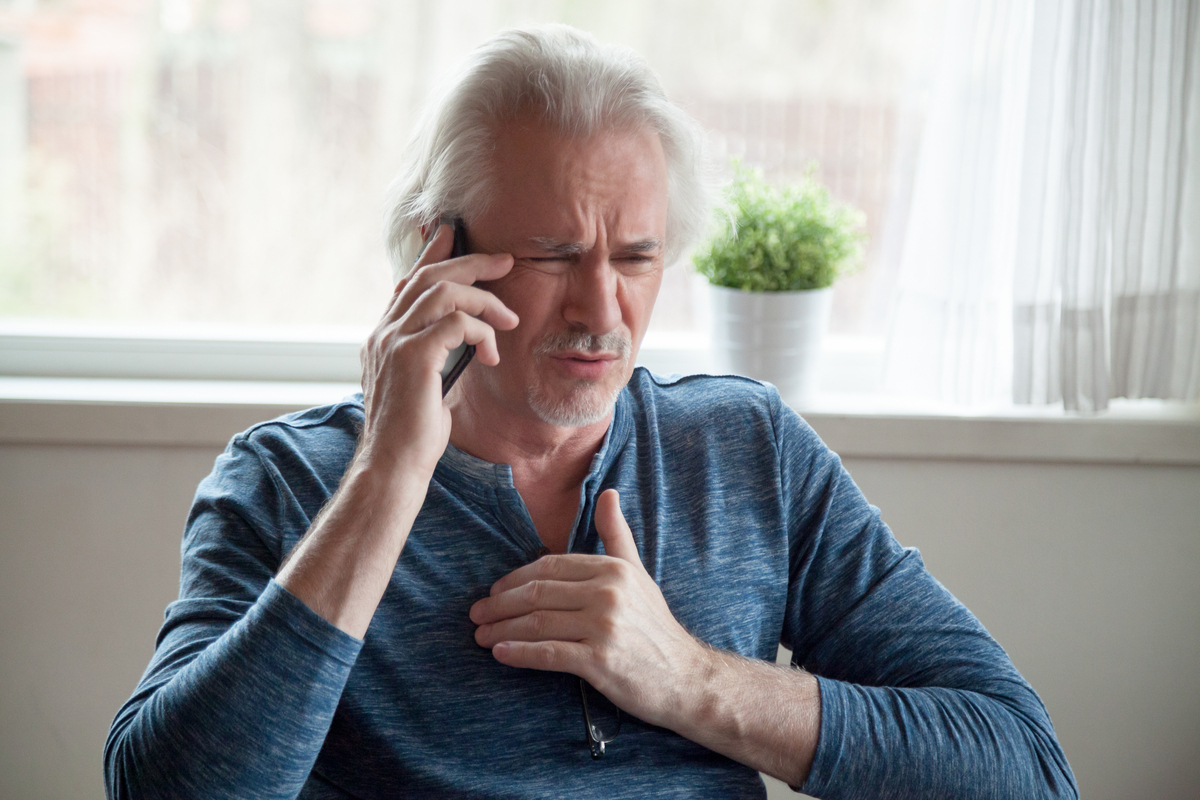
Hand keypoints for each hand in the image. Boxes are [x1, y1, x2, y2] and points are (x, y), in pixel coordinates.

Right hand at [358, 223, 517, 478]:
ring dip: (484, 300)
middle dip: (470, 262)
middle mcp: (384, 333)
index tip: (456, 235)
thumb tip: (466, 337)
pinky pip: (456, 323)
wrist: (395, 467)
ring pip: (443, 292)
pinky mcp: (413, 357)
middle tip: (505, 260)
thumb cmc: (413, 435)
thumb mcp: (427, 386)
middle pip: (427, 276)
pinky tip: (493, 355)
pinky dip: (482, 332)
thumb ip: (437, 356)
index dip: (433, 254)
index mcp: (384, 337)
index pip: (408, 282)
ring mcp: (394, 342)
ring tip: (509, 318)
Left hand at [469, 489, 708, 728]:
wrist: (685, 677)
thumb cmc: (655, 626)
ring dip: (502, 629)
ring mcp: (604, 626)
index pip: (549, 566)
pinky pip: (548, 653)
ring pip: (537, 622)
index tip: (495, 591)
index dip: (515, 578)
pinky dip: (519, 653)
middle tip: (477, 613)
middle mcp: (608, 592)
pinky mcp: (599, 660)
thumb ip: (616, 534)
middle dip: (500, 604)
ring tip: (481, 636)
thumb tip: (608, 492)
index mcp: (612, 568)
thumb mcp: (638, 573)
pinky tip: (501, 653)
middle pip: (537, 593)